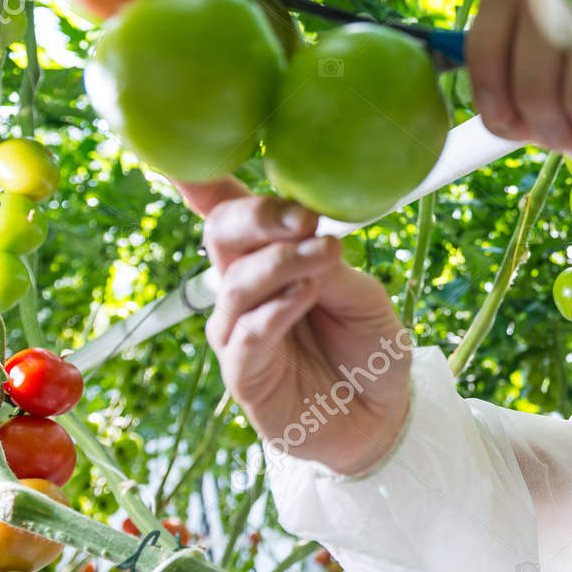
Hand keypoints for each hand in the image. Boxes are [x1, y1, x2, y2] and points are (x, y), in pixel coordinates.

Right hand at [175, 178, 411, 475]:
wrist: (381, 415)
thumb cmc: (368, 346)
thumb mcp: (364, 296)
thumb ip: (332, 266)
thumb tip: (309, 231)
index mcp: (268, 255)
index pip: (226, 209)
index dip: (200, 180)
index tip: (191, 156)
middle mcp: (242, 287)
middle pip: (222, 235)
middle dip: (259, 216)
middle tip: (302, 217)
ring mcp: (237, 330)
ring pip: (237, 282)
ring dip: (280, 263)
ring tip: (321, 255)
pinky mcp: (244, 375)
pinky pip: (247, 335)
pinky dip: (274, 311)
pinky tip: (302, 296)